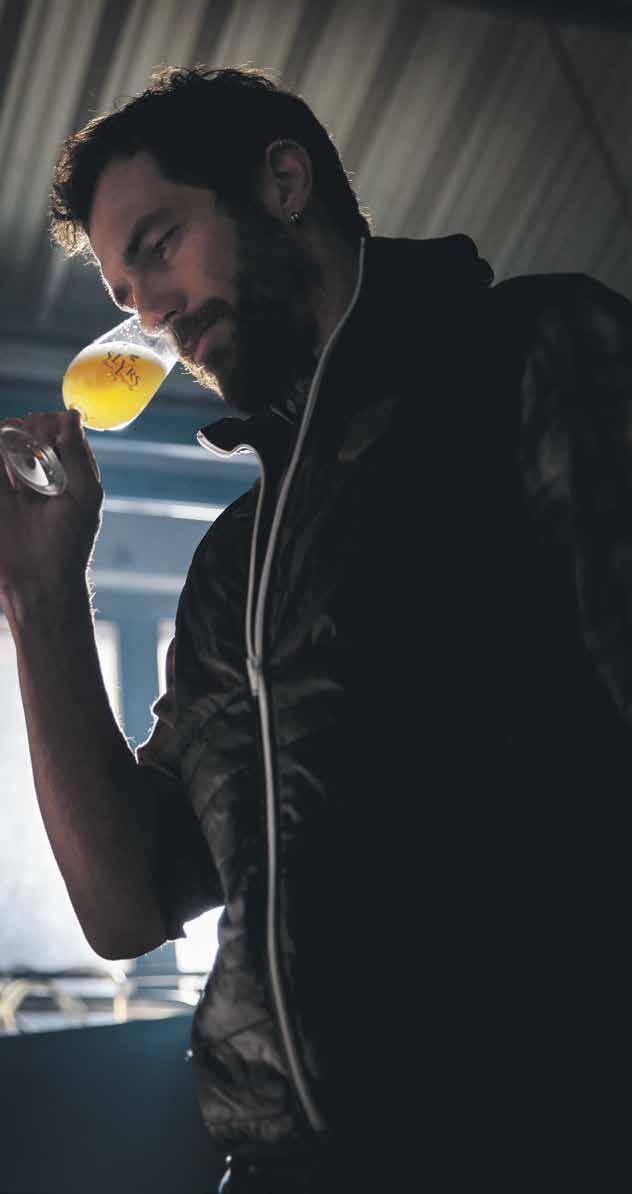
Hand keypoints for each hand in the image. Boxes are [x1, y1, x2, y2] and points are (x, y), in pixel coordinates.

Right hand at [0, 410, 102, 600]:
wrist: (38, 583)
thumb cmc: (70, 544)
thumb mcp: (84, 496)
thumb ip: (77, 454)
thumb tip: (72, 414)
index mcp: (71, 474)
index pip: (60, 431)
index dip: (53, 423)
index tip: (48, 429)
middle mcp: (44, 476)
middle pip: (30, 433)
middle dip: (29, 430)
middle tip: (29, 440)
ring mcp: (16, 486)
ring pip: (7, 445)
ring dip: (9, 441)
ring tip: (17, 457)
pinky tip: (6, 463)